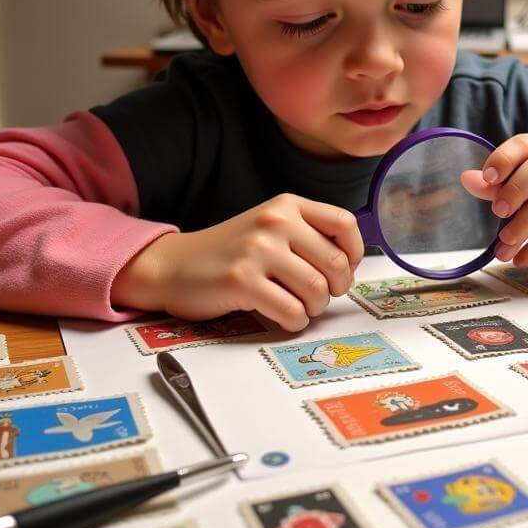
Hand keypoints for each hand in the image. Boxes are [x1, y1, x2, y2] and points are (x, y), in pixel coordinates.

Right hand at [111, 194, 363, 331]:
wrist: (174, 265)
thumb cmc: (229, 252)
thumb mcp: (269, 227)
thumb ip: (307, 235)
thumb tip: (351, 263)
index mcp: (286, 205)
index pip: (345, 223)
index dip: (354, 253)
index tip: (344, 269)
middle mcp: (275, 222)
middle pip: (336, 263)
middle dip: (336, 289)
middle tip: (321, 296)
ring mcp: (257, 250)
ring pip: (317, 290)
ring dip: (315, 308)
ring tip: (299, 307)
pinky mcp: (242, 281)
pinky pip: (292, 311)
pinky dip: (295, 322)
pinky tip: (284, 317)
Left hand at [461, 132, 527, 264]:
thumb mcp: (524, 184)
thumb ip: (496, 183)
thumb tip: (467, 179)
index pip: (525, 143)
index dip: (504, 159)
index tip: (487, 179)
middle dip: (514, 190)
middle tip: (497, 213)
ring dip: (521, 226)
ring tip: (503, 247)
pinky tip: (521, 259)